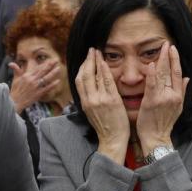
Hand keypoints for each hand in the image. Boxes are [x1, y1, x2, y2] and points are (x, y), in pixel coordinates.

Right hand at [9, 60, 60, 113]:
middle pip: (43, 71)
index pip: (37, 68)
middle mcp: (32, 80)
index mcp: (26, 76)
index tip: (50, 60)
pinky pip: (47, 88)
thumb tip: (11, 64)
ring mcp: (35, 87)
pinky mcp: (38, 93)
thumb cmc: (15, 91)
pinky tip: (57, 81)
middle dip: (50, 65)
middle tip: (56, 60)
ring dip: (53, 73)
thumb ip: (16, 70)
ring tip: (58, 68)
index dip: (44, 64)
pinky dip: (52, 85)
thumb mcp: (15, 79)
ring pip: (46, 78)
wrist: (15, 102)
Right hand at [76, 48, 129, 163]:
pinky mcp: (111, 100)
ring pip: (93, 76)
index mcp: (84, 103)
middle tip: (91, 50)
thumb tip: (90, 89)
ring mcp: (99, 100)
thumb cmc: (105, 128)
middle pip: (84, 75)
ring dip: (95, 61)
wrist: (112, 140)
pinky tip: (104, 62)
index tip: (86, 59)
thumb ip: (91, 100)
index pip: (79, 80)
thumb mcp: (93, 113)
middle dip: (87, 60)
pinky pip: (106, 81)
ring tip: (97, 52)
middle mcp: (89, 100)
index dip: (82, 67)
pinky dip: (104, 70)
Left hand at [135, 44, 188, 155]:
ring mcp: (163, 98)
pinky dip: (153, 74)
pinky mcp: (152, 101)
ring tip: (161, 48)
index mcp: (177, 95)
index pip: (177, 73)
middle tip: (167, 43)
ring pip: (163, 75)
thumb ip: (181, 91)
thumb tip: (186, 77)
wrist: (157, 138)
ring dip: (162, 60)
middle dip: (169, 56)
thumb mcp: (177, 108)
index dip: (175, 60)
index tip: (173, 49)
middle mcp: (172, 95)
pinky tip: (152, 63)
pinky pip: (153, 85)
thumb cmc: (163, 124)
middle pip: (171, 71)